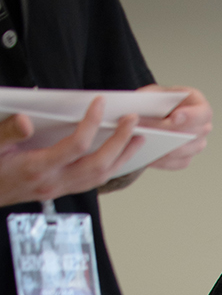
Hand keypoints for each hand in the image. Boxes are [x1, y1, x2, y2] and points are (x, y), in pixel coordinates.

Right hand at [0, 99, 143, 206]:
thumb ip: (7, 132)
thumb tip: (25, 121)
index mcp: (37, 168)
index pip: (75, 146)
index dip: (91, 124)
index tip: (100, 103)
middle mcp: (53, 182)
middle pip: (97, 165)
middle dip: (119, 143)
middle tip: (132, 122)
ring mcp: (60, 189)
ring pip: (99, 177)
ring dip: (121, 158)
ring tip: (136, 139)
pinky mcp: (61, 191)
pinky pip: (93, 182)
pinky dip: (110, 168)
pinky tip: (118, 156)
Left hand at [136, 85, 211, 168]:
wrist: (151, 114)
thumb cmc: (155, 101)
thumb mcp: (152, 94)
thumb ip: (152, 101)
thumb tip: (141, 115)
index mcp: (198, 104)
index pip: (203, 113)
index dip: (191, 117)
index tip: (174, 118)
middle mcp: (203, 126)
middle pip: (193, 135)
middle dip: (168, 133)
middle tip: (146, 131)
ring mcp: (197, 144)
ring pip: (183, 150)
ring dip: (163, 147)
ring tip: (142, 142)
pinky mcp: (187, 158)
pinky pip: (177, 163)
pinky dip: (162, 160)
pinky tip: (147, 154)